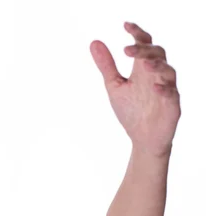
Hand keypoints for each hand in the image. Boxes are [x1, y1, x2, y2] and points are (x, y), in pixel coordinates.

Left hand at [90, 22, 180, 156]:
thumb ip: (106, 66)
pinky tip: (156, 88)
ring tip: (144, 66)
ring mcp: (167, 89)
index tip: (125, 25)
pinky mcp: (173, 105)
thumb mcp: (114, 86)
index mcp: (142, 69)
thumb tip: (94, 42)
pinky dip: (165, 89)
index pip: (144, 45)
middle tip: (127, 50)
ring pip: (168, 70)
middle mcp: (156, 75)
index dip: (137, 33)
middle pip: (157, 53)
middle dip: (144, 50)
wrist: (142, 138)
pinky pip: (172, 94)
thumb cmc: (131, 111)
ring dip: (156, 66)